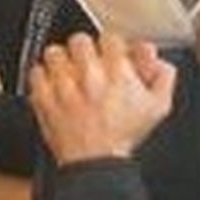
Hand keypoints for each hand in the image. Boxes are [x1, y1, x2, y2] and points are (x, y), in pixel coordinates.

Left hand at [28, 33, 175, 165]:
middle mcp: (89, 76)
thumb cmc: (123, 136)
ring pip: (54, 52)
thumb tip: (155, 57)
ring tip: (68, 73)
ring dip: (60, 60)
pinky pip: (35, 71)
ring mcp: (64, 86)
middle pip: (79, 39)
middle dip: (84, 50)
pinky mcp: (44, 98)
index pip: (110, 37)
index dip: (110, 45)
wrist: (96, 162)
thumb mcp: (158, 107)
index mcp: (118, 74)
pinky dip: (42, 76)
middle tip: (87, 63)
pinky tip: (52, 84)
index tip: (109, 54)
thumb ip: (163, 76)